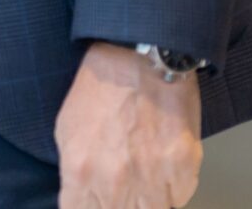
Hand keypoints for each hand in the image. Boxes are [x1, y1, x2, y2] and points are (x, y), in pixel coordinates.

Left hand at [55, 41, 202, 207]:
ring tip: (140, 178)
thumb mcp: (67, 130)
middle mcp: (117, 182)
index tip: (94, 202)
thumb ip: (74, 174)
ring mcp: (153, 179)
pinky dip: (171, 190)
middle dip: (117, 205)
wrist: (139, 58)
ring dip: (145, 201)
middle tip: (120, 186)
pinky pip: (178, 198)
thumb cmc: (101, 88)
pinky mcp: (184, 170)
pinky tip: (161, 166)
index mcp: (81, 172)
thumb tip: (81, 199)